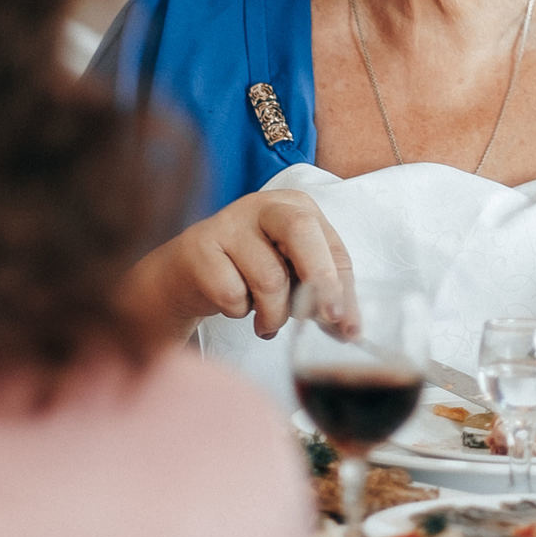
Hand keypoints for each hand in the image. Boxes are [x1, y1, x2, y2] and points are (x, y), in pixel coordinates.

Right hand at [123, 190, 353, 339]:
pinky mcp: (199, 246)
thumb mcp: (291, 277)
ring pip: (269, 277)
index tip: (348, 327)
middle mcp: (264, 206)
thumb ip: (320, 298)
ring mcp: (228, 222)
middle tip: (323, 319)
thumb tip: (349, 330)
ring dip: (272, 315)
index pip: (332, 247)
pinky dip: (237, 311)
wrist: (187, 276)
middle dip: (319, 280)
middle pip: (301, 233)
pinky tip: (233, 304)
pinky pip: (232, 294)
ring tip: (266, 322)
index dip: (343, 290)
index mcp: (296, 207)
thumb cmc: (248, 273)